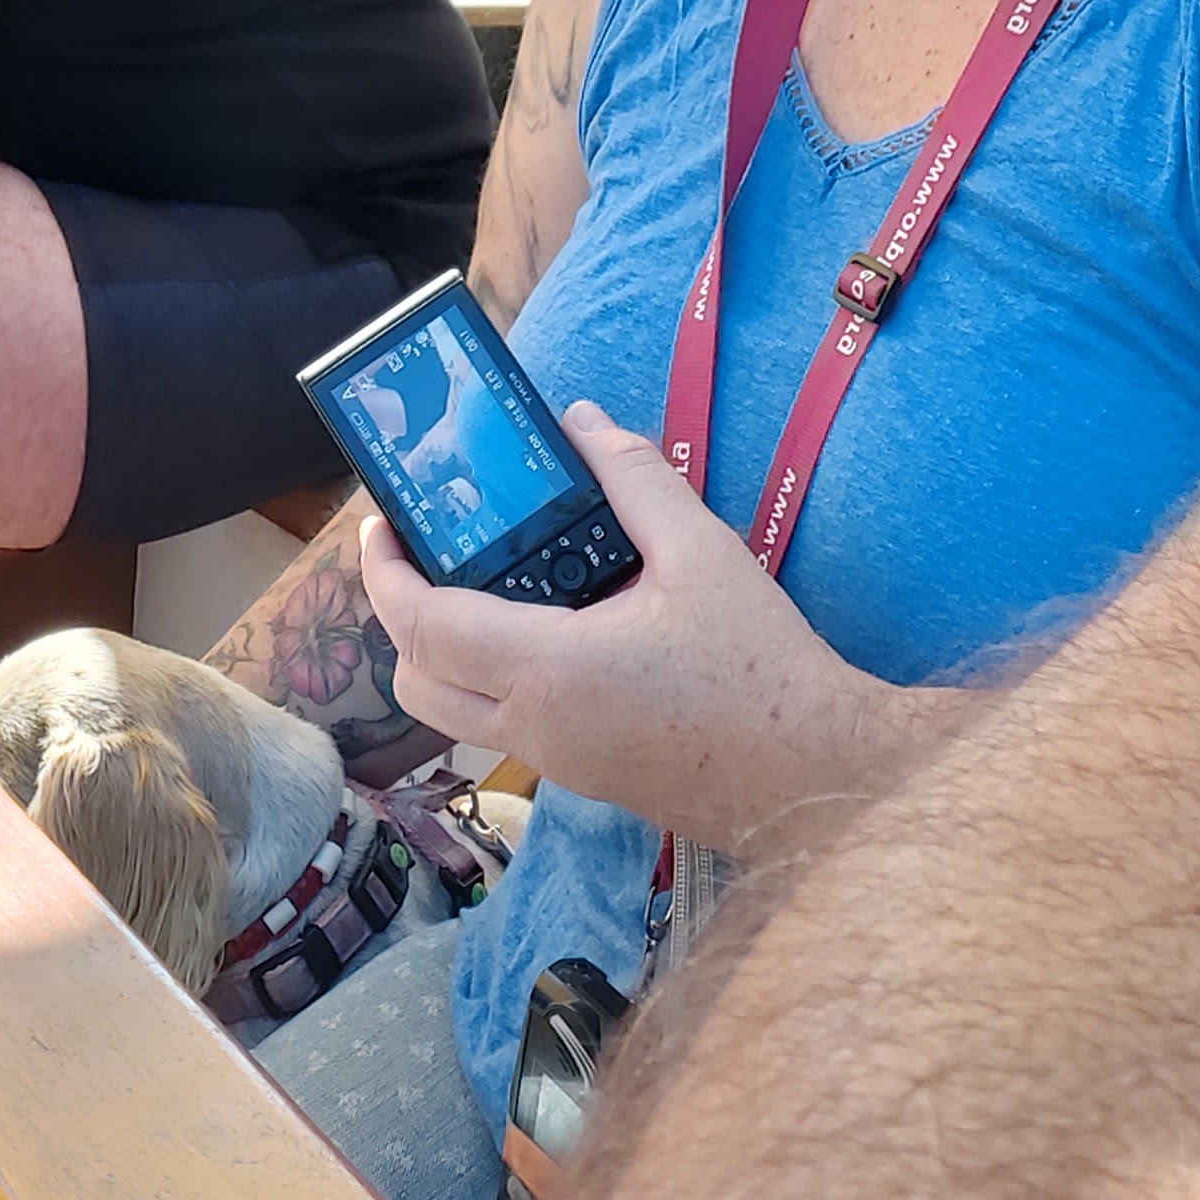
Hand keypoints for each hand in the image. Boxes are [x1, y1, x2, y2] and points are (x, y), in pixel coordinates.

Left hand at [358, 403, 936, 846]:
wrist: (818, 777)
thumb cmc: (761, 668)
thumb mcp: (701, 551)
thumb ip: (633, 477)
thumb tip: (581, 422)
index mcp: (549, 671)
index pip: (424, 626)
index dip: (385, 571)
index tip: (381, 521)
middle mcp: (535, 728)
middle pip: (417, 682)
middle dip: (400, 613)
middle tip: (425, 550)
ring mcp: (557, 763)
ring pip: (454, 714)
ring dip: (441, 649)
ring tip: (481, 577)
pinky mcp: (584, 775)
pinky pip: (502, 726)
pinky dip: (489, 675)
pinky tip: (547, 618)